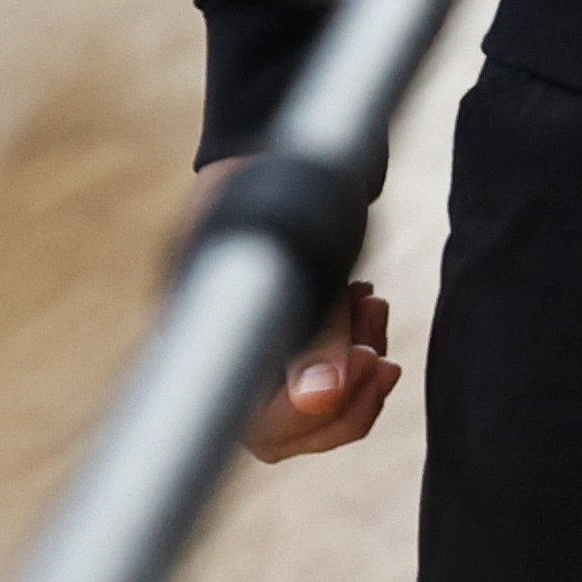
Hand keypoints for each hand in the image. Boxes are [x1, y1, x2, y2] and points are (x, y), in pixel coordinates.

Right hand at [190, 160, 399, 461]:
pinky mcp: (282, 341)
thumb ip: (312, 332)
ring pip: (309, 409)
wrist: (285, 148)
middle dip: (347, 396)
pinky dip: (355, 354)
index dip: (316, 413)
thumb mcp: (305, 253)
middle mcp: (220, 355)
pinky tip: (367, 308)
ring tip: (373, 307)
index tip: (366, 361)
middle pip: (284, 432)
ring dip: (357, 371)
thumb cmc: (285, 189)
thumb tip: (320, 400)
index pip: (256, 423)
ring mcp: (249, 350)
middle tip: (380, 350)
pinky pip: (320, 380)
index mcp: (201, 336)